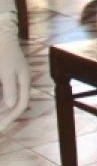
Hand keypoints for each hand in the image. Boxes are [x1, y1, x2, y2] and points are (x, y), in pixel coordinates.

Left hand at [0, 16, 28, 132]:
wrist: (2, 38)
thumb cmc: (4, 55)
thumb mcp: (6, 73)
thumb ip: (10, 90)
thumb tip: (12, 106)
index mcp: (24, 81)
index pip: (22, 104)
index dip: (12, 117)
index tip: (1, 126)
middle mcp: (22, 82)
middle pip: (16, 103)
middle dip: (6, 116)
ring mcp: (15, 79)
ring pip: (10, 100)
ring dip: (2, 110)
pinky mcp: (8, 77)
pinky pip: (5, 93)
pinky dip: (0, 101)